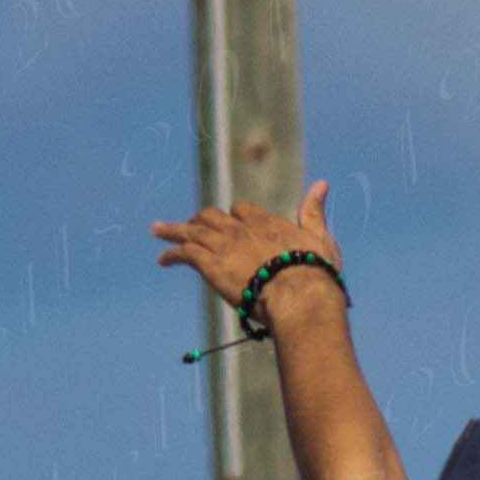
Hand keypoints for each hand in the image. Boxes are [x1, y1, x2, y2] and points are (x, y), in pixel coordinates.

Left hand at [152, 181, 343, 324]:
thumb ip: (313, 212)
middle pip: (212, 217)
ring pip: (192, 231)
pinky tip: (163, 260)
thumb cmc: (316, 273)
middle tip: (190, 225)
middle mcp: (241, 229)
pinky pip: (185, 253)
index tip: (232, 223)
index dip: (235, 217)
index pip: (242, 210)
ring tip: (158, 230)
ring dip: (174, 230)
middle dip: (200, 220)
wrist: (300, 296)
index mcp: (266, 222)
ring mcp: (224, 246)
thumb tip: (321, 184)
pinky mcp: (211, 264)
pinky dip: (172, 254)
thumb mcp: (319, 238)